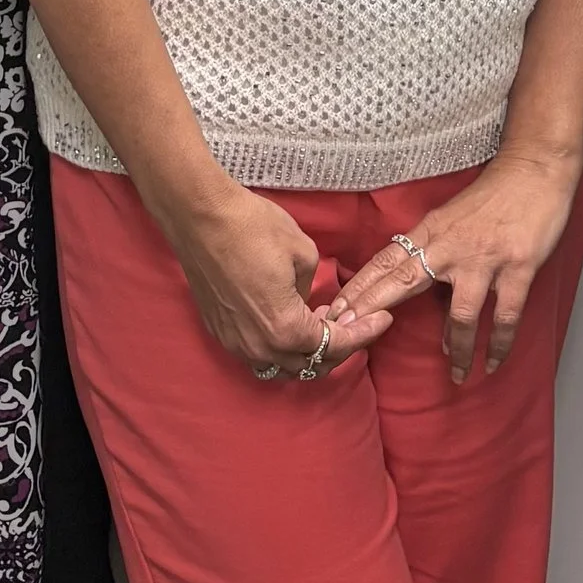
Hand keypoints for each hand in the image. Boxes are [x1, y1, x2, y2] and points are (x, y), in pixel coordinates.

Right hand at [164, 182, 392, 381]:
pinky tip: (288, 321)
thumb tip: (306, 298)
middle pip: (309, 365)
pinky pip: (258, 353)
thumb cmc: (253, 227)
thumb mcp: (304, 252)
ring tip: (323, 326)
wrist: (199, 216)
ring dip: (306, 352)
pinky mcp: (219, 332)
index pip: (335, 345)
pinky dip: (279, 346)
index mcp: (286, 330)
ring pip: (281, 365)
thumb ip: (314, 288)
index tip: (383, 320)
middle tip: (356, 324)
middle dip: (338, 348)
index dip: (364, 333)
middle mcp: (260, 348)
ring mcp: (235, 343)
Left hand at [324, 143, 582, 385]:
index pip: (386, 262)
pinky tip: (495, 362)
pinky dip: (501, 343)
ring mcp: (484, 259)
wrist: (534, 170)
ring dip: (460, 350)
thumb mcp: (451, 218)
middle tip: (350, 339)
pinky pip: (506, 316)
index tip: (334, 313)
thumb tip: (421, 292)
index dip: (359, 289)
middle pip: (403, 283)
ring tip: (458, 376)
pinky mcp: (518, 267)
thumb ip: (434, 251)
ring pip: (462, 314)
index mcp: (431, 232)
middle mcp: (451, 246)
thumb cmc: (493, 195)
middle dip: (373, 311)